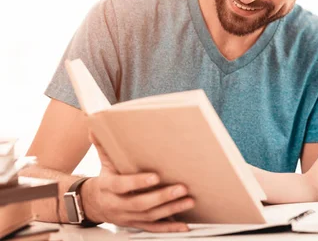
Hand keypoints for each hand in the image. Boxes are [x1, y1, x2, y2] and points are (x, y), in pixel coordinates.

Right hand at [80, 134, 194, 231]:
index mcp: (108, 188)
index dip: (138, 182)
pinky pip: (154, 228)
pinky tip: (184, 225)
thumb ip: (103, 146)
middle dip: (162, 197)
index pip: (122, 186)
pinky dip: (169, 228)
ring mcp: (128, 217)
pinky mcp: (137, 224)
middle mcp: (118, 205)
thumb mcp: (103, 164)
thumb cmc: (104, 182)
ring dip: (171, 209)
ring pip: (150, 216)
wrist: (93, 205)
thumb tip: (95, 125)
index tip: (155, 176)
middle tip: (181, 188)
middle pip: (140, 204)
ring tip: (188, 200)